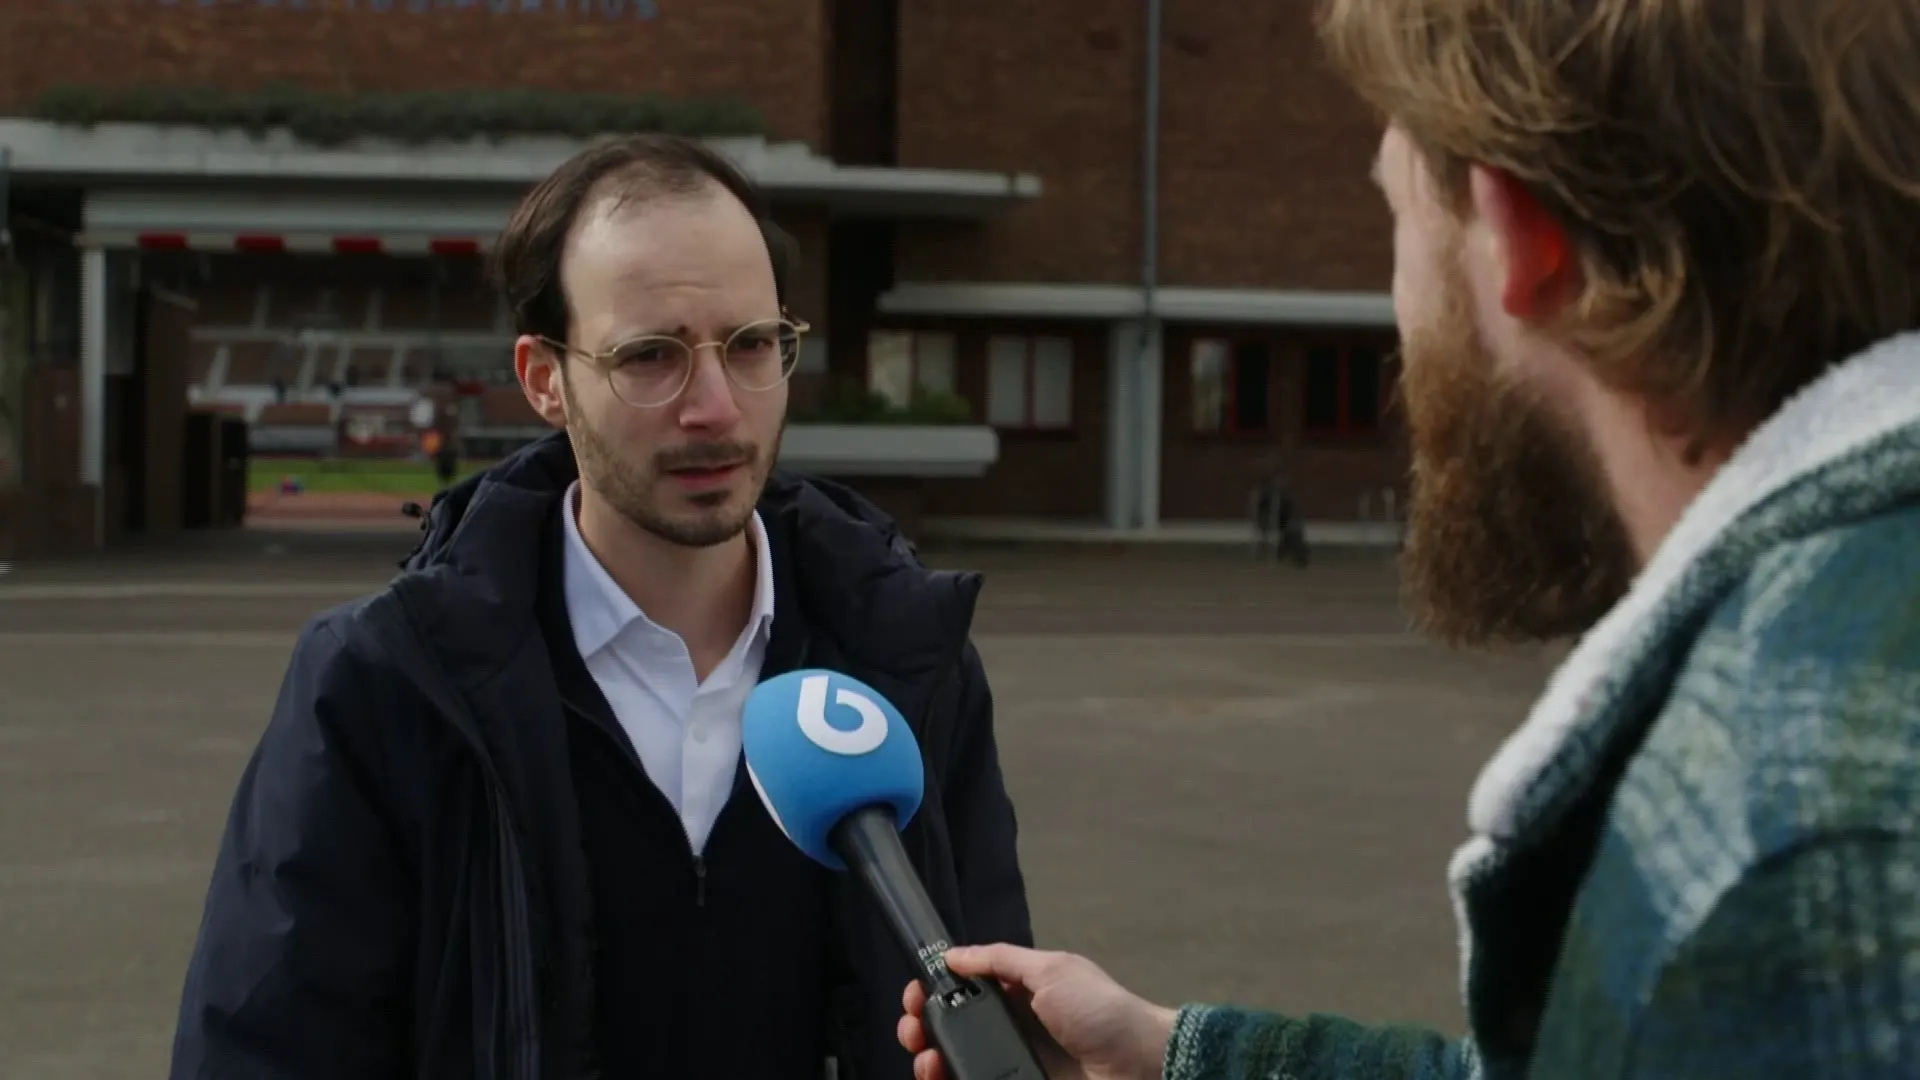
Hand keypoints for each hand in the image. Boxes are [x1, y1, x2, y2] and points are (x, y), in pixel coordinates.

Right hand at [897, 944, 1177, 1079]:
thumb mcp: (1052, 970)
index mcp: (1018, 993)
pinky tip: (943, 1078)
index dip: (933, 991)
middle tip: (912, 1033)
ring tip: (927, 1063)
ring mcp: (1013, 1064)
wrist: (1142, 1068)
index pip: (962, 990)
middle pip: (950, 1030)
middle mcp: (1011, 1029)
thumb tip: (953, 954)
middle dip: (921, 1029)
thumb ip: (1001, 960)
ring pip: (956, 1064)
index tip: (915, 996)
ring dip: (930, 1062)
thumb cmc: (1100, 1011)